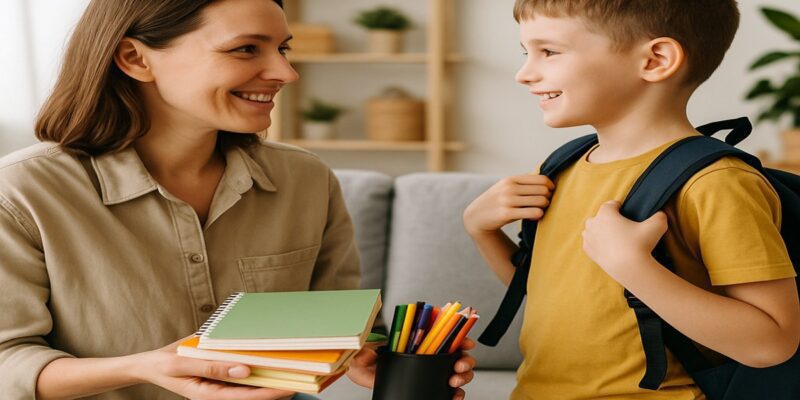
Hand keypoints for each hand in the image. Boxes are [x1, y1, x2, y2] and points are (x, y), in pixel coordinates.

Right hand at [132, 336, 294, 399]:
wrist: (150, 363)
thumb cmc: (164, 365)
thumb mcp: (183, 363)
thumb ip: (212, 366)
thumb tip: (244, 369)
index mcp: (210, 395)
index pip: (248, 397)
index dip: (271, 393)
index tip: (292, 386)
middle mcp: (219, 391)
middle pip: (253, 392)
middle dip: (276, 384)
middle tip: (302, 373)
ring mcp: (220, 384)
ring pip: (250, 383)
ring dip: (268, 374)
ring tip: (292, 364)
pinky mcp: (220, 374)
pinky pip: (241, 372)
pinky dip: (255, 365)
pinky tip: (267, 356)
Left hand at [347, 338, 477, 399]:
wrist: (360, 373)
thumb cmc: (364, 359)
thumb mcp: (364, 353)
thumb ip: (365, 353)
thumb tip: (370, 353)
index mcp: (415, 339)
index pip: (442, 331)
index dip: (458, 333)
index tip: (464, 340)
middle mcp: (426, 352)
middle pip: (456, 352)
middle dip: (464, 358)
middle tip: (458, 365)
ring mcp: (429, 369)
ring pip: (458, 370)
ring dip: (463, 375)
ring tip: (454, 381)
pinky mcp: (428, 385)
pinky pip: (449, 390)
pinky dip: (457, 393)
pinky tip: (455, 395)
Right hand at [463, 175, 553, 235]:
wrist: (476, 216)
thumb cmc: (497, 202)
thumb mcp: (506, 187)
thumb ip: (523, 183)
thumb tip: (547, 182)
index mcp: (511, 179)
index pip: (541, 179)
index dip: (550, 186)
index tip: (549, 193)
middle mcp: (509, 188)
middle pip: (543, 190)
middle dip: (548, 197)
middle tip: (544, 204)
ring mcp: (507, 200)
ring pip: (540, 201)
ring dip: (544, 207)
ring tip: (540, 210)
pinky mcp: (506, 214)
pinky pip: (534, 212)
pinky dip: (539, 215)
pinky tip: (535, 217)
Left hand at [582, 201, 667, 281]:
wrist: (629, 267)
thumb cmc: (641, 244)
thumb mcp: (657, 226)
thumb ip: (660, 216)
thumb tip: (661, 214)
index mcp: (606, 213)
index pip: (610, 204)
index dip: (618, 207)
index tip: (625, 212)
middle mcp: (593, 223)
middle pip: (600, 216)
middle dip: (608, 219)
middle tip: (621, 227)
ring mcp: (588, 237)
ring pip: (593, 229)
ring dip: (600, 230)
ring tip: (614, 237)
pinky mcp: (587, 250)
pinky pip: (590, 242)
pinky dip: (597, 243)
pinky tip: (607, 246)